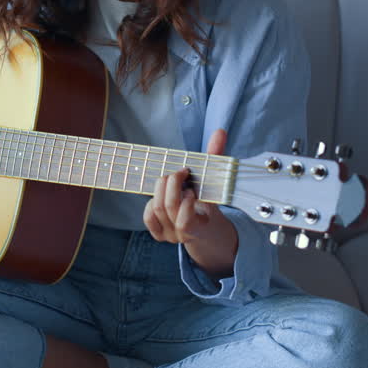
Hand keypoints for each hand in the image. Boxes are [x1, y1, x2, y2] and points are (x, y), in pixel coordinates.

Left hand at [142, 128, 237, 277]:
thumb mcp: (216, 183)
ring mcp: (169, 235)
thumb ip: (216, 157)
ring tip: (173, 179)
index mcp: (200, 226)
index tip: (193, 189)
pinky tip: (162, 193)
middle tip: (181, 173)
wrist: (207, 229)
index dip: (186, 203)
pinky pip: (148, 216)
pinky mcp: (158, 233)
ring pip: (156, 208)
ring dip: (162, 188)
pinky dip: (152, 201)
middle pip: (168, 207)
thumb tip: (220, 132)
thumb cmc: (211, 201)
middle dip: (172, 184)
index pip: (185, 222)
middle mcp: (182, 234)